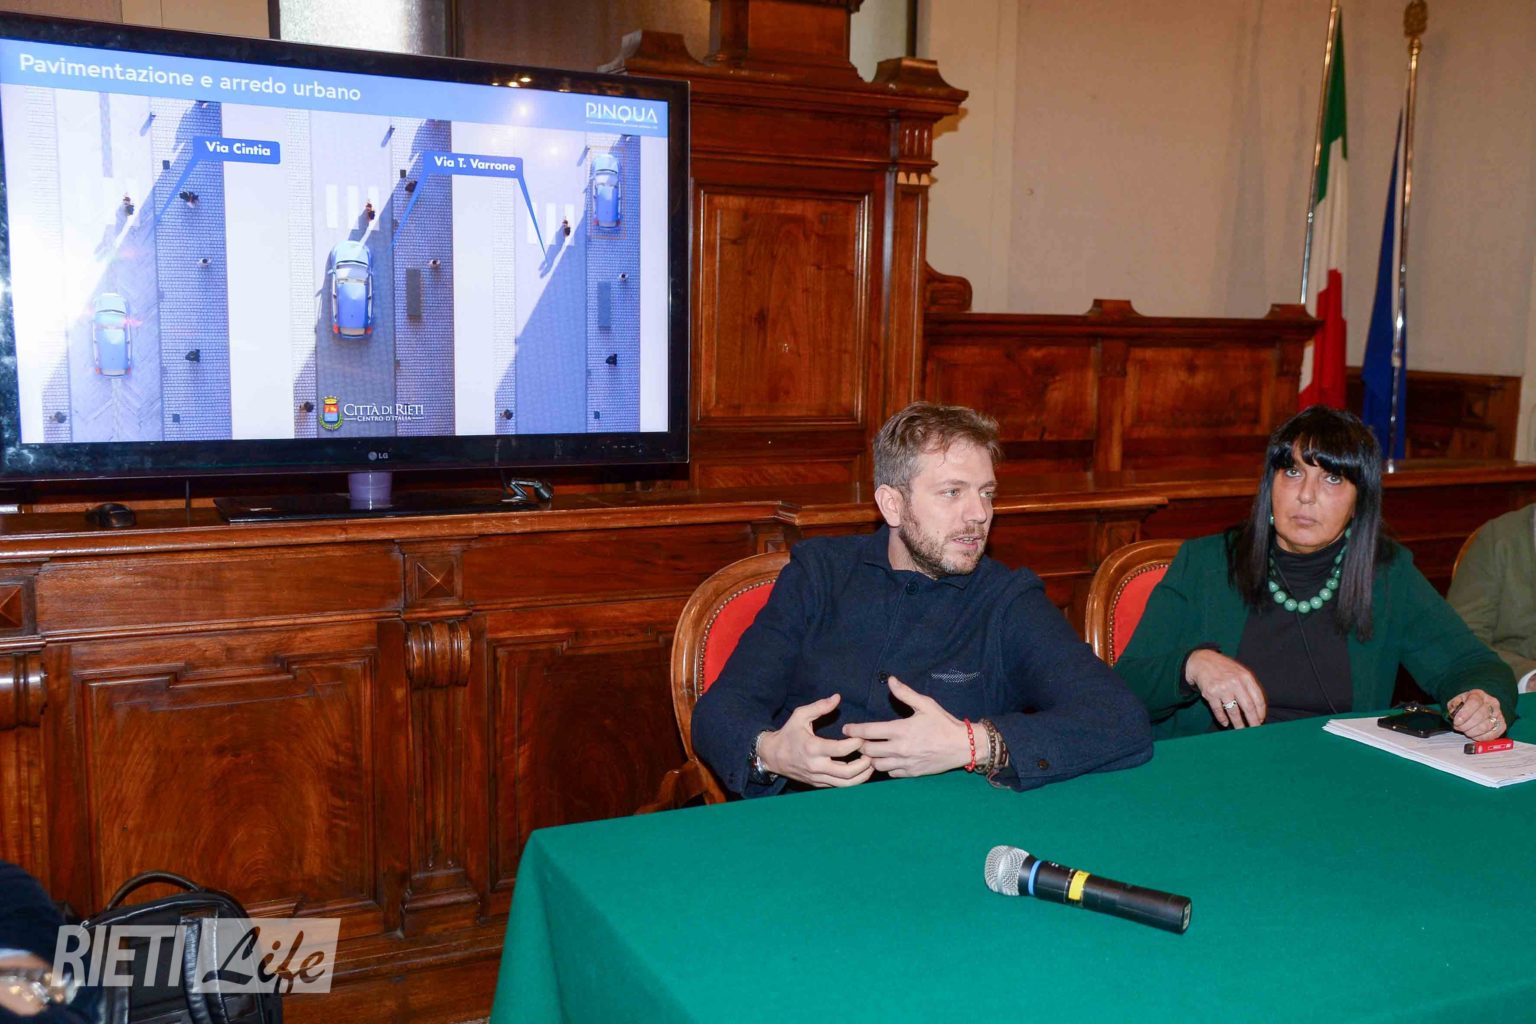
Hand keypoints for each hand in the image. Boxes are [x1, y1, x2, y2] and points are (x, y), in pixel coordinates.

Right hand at [756, 693, 873, 787]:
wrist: (772, 756)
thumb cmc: (788, 734)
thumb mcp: (800, 715)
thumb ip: (819, 706)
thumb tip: (837, 698)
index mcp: (813, 748)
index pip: (841, 750)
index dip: (856, 744)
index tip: (862, 736)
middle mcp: (816, 766)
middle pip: (847, 772)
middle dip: (864, 764)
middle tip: (871, 753)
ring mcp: (818, 777)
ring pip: (845, 784)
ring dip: (862, 776)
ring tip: (870, 764)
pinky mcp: (818, 784)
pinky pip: (839, 787)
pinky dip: (853, 781)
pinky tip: (860, 771)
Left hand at [841, 677, 969, 776]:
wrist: (963, 746)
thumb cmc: (943, 723)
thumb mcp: (925, 704)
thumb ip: (905, 693)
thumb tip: (890, 680)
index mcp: (901, 730)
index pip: (868, 732)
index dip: (853, 730)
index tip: (846, 729)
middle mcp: (900, 748)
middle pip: (868, 750)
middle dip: (860, 744)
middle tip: (858, 740)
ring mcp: (905, 763)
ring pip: (876, 765)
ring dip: (871, 758)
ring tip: (871, 751)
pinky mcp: (911, 773)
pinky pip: (890, 773)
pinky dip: (885, 767)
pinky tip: (887, 760)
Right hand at [1185, 649, 1267, 728]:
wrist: (1201, 660)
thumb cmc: (1224, 669)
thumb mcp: (1240, 672)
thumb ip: (1249, 686)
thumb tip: (1257, 709)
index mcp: (1246, 677)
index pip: (1258, 699)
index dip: (1260, 712)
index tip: (1260, 720)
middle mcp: (1235, 682)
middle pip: (1248, 707)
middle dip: (1253, 721)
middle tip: (1255, 730)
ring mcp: (1222, 688)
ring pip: (1233, 711)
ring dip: (1238, 723)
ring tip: (1240, 730)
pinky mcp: (1210, 693)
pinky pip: (1218, 710)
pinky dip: (1222, 719)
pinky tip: (1225, 723)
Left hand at [1447, 689, 1505, 740]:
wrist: (1481, 705)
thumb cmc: (1467, 704)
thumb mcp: (1457, 701)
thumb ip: (1453, 706)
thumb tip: (1453, 714)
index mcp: (1478, 695)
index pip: (1474, 703)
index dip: (1464, 714)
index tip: (1456, 721)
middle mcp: (1491, 703)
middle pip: (1480, 716)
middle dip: (1466, 725)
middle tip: (1459, 727)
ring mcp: (1499, 714)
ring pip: (1486, 726)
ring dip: (1472, 732)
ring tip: (1465, 731)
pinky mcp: (1502, 725)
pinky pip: (1492, 735)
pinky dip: (1481, 737)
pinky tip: (1474, 734)